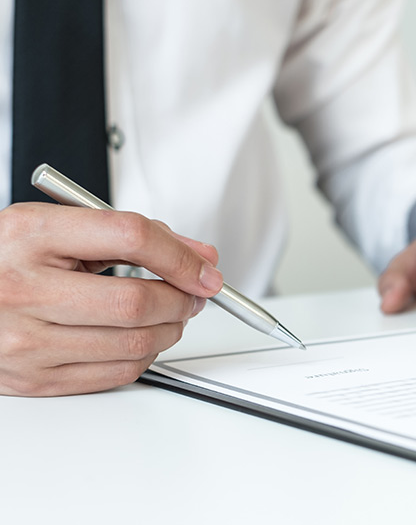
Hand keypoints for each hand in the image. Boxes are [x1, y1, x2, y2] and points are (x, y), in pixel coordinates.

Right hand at [0, 203, 222, 395]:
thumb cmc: (6, 260)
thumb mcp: (56, 228)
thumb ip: (129, 234)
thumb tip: (198, 256)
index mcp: (30, 235)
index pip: (131, 236)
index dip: (181, 255)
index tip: (205, 268)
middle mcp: (23, 288)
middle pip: (136, 301)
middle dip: (182, 299)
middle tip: (193, 293)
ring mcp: (25, 339)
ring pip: (134, 343)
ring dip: (171, 330)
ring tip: (170, 314)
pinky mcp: (31, 378)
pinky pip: (115, 374)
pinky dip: (145, 356)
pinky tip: (142, 338)